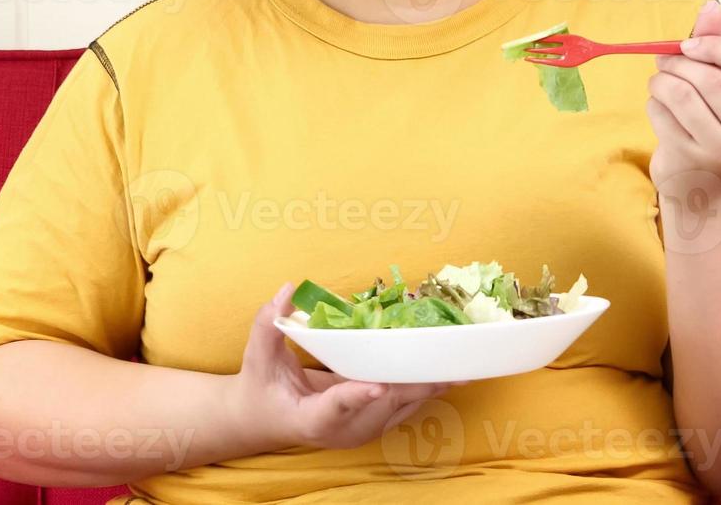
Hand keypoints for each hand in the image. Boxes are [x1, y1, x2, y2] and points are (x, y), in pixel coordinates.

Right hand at [233, 283, 466, 450]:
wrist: (264, 419)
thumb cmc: (261, 388)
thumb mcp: (258, 357)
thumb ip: (268, 326)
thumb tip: (287, 289)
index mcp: (311, 419)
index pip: (335, 409)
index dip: (356, 397)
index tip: (377, 385)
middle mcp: (343, 431)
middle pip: (384, 407)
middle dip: (414, 384)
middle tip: (444, 363)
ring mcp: (362, 430)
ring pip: (403, 408)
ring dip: (430, 385)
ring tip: (462, 364)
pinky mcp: (375, 421)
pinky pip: (406, 404)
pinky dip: (426, 384)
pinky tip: (451, 367)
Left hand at [646, 0, 720, 192]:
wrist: (703, 179)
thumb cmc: (716, 117)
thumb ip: (718, 42)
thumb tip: (710, 5)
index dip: (715, 45)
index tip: (689, 45)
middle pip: (712, 80)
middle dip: (680, 63)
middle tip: (664, 59)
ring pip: (682, 96)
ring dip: (661, 80)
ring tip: (659, 81)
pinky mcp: (692, 160)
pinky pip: (662, 116)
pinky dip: (653, 104)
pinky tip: (661, 109)